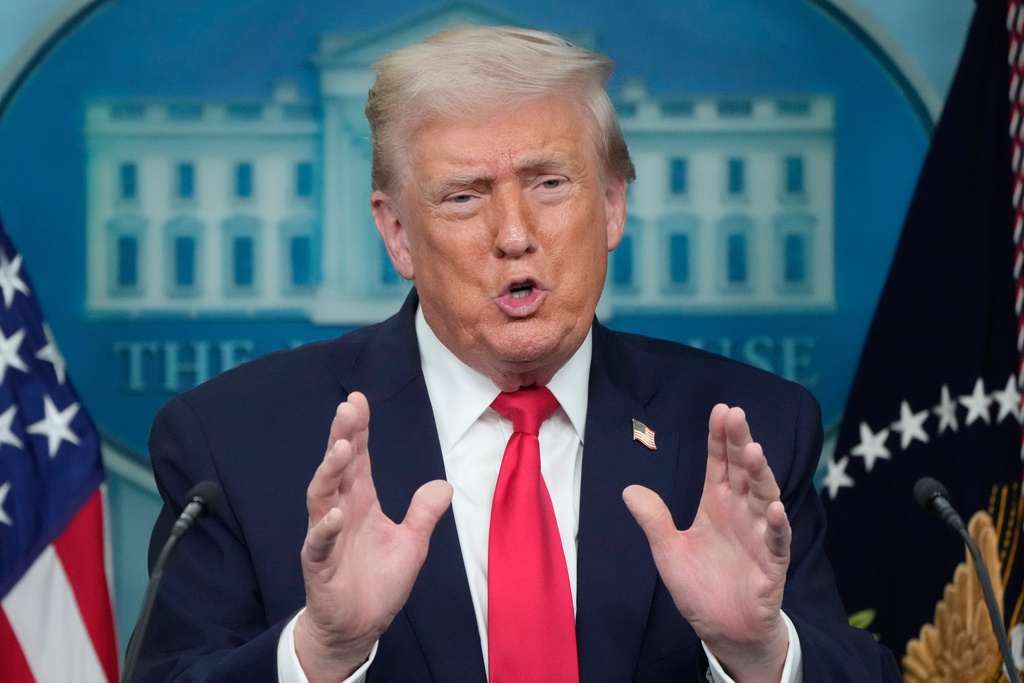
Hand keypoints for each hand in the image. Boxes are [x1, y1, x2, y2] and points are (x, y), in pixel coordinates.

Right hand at [294, 391, 452, 681]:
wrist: (359, 626)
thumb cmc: (378, 582)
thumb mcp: (412, 544)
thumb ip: (424, 513)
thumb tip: (444, 484)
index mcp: (360, 501)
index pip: (359, 458)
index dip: (359, 429)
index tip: (358, 399)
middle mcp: (340, 511)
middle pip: (338, 467)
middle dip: (341, 436)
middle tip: (347, 408)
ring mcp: (326, 536)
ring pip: (321, 496)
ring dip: (330, 472)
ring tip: (342, 448)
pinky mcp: (318, 565)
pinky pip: (318, 543)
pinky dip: (325, 528)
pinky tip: (334, 515)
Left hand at [623, 404, 789, 682]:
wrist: (724, 630)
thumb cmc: (700, 587)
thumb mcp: (668, 551)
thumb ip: (654, 520)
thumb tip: (628, 490)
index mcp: (717, 505)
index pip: (719, 464)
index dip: (719, 438)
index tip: (720, 410)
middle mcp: (741, 514)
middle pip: (742, 472)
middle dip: (740, 443)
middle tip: (736, 416)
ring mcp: (759, 536)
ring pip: (763, 498)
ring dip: (759, 475)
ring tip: (753, 451)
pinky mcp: (772, 563)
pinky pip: (777, 540)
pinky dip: (776, 524)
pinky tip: (773, 507)